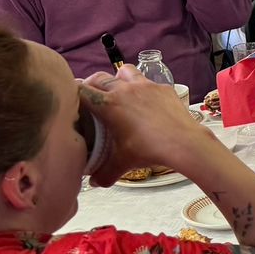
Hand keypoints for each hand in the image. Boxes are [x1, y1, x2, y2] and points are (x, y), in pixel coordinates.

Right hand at [78, 67, 207, 183]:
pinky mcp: (163, 88)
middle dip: (91, 84)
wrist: (183, 142)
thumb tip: (95, 182)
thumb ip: (104, 173)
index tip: (71, 99)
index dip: (73, 93)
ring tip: (117, 90)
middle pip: (99, 78)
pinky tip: (145, 100)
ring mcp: (146, 85)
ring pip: (124, 71)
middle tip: (90, 95)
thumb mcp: (122, 163)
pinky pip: (148, 81)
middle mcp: (124, 89)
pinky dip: (142, 87)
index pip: (81, 91)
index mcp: (108, 104)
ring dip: (117, 78)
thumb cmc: (148, 150)